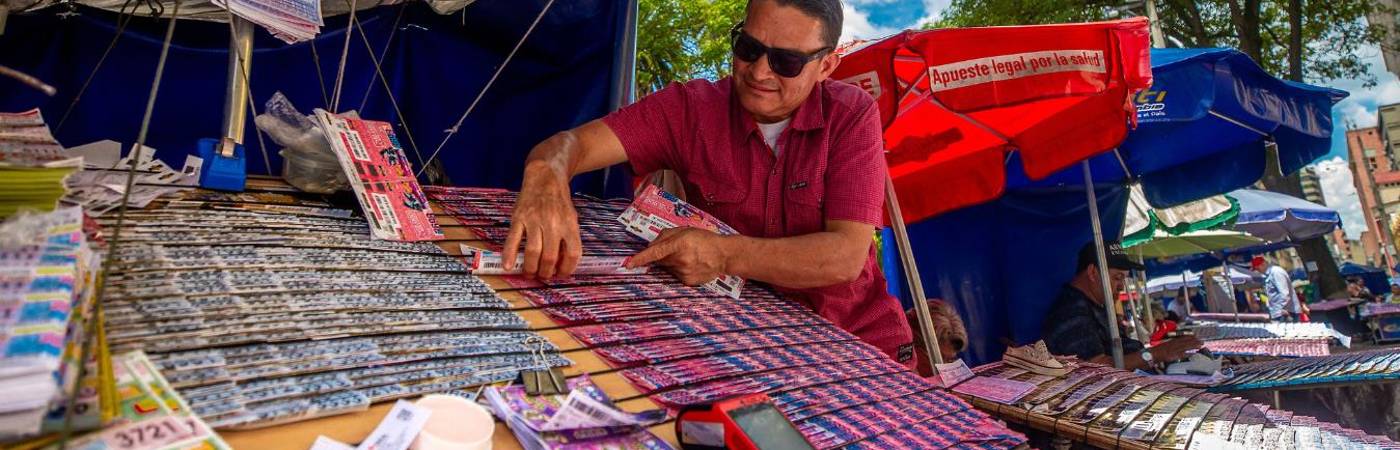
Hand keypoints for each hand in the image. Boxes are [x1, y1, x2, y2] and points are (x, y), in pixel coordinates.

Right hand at [502, 164, 582, 278]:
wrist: (545, 177)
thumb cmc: (559, 202)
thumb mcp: (571, 218)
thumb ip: (568, 238)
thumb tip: (562, 263)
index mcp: (569, 224)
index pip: (572, 253)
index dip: (567, 269)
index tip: (561, 274)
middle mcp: (553, 223)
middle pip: (550, 256)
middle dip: (546, 272)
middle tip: (544, 276)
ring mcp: (534, 220)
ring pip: (533, 251)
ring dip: (531, 268)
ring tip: (530, 274)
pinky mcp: (519, 218)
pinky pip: (513, 239)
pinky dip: (509, 254)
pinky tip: (508, 266)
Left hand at [625, 227, 729, 285]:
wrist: (724, 255)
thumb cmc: (704, 239)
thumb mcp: (685, 230)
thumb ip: (665, 236)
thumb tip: (651, 246)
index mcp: (679, 244)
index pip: (655, 253)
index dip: (640, 258)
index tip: (628, 264)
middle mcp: (680, 260)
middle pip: (660, 260)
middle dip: (663, 255)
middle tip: (678, 249)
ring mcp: (684, 272)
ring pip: (668, 268)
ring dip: (672, 263)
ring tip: (689, 257)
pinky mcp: (688, 281)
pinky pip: (675, 275)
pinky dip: (680, 270)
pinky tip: (692, 264)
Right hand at [1150, 335, 1202, 361]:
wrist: (1150, 355)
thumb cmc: (1155, 351)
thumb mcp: (1163, 345)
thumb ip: (1170, 345)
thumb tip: (1177, 347)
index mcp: (1170, 341)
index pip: (1181, 338)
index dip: (1189, 337)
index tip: (1195, 336)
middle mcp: (1173, 344)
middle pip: (1185, 342)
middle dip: (1194, 341)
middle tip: (1201, 341)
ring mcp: (1173, 350)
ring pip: (1185, 347)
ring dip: (1193, 346)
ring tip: (1200, 345)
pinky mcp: (1173, 355)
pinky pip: (1182, 354)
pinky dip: (1188, 354)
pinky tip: (1193, 353)